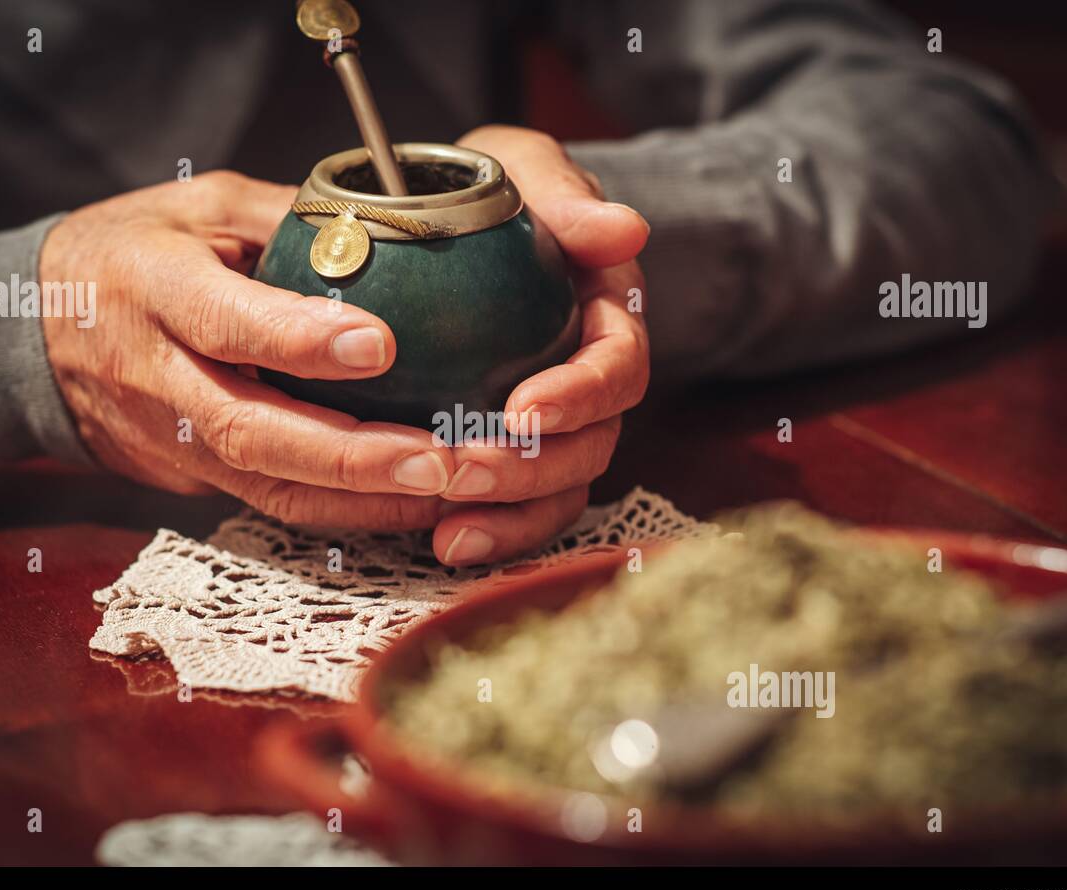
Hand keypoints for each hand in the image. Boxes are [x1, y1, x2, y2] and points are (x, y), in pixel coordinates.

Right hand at [39, 170, 636, 563]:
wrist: (35, 334)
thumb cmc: (129, 253)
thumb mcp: (197, 205)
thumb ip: (286, 217)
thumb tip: (390, 225)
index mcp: (150, 288)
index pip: (223, 322)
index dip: (298, 339)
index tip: (383, 343)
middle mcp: (156, 377)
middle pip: (255, 433)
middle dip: (357, 457)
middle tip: (447, 459)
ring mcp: (170, 441)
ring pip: (271, 489)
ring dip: (368, 501)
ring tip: (454, 491)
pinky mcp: (192, 479)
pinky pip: (275, 506)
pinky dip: (349, 513)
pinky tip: (419, 504)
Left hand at [435, 125, 650, 561]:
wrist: (474, 230)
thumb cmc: (501, 196)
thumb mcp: (525, 170)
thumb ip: (565, 197)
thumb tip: (624, 229)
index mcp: (608, 319)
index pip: (617, 366)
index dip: (580, 395)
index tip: (523, 410)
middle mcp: (591, 383)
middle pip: (590, 445)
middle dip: (530, 468)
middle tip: (460, 468)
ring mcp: (556, 426)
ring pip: (559, 490)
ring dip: (510, 515)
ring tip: (451, 533)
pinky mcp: (514, 455)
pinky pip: (519, 509)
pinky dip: (491, 530)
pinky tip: (442, 543)